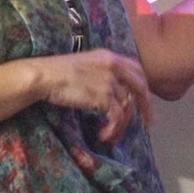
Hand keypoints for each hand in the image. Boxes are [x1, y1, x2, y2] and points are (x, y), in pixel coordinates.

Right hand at [33, 48, 152, 142]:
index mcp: (110, 56)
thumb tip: (112, 90)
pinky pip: (117, 117)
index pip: (137, 69)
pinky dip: (113, 130)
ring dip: (122, 126)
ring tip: (112, 136)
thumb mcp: (85, 64)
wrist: (45, 76)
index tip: (144, 101)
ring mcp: (110, 81)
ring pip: (128, 107)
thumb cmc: (57, 72)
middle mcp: (114, 66)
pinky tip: (104, 135)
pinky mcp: (103, 96)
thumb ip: (102, 71)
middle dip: (146, 107)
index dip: (143, 86)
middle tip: (148, 123)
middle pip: (140, 87)